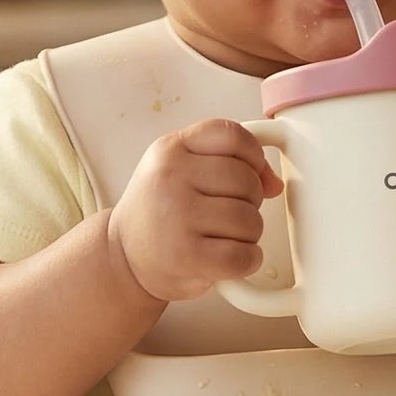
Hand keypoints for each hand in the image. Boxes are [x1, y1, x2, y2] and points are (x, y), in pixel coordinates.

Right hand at [109, 117, 283, 304]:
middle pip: (247, 180)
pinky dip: (247, 260)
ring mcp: (177, 216)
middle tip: (227, 213)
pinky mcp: (187, 255)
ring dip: (248, 234)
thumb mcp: (180, 169)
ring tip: (222, 236)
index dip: (254, 155)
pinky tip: (229, 258)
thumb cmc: (160, 211)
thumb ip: (229, 162)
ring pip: (250, 219)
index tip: (251, 172)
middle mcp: (171, 177)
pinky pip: (244, 255)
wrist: (121, 256)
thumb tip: (274, 183)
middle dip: (250, 201)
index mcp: (170, 149)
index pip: (232, 134)